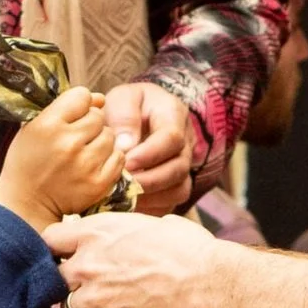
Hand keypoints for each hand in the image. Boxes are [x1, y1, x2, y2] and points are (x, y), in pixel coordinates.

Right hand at [0, 86, 123, 228]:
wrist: (26, 204)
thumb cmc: (27, 162)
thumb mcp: (34, 128)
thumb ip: (65, 108)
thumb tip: (100, 98)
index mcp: (48, 125)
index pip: (82, 96)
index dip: (80, 104)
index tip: (72, 116)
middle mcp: (68, 142)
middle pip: (98, 117)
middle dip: (90, 124)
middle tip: (76, 139)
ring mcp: (85, 164)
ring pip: (110, 136)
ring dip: (100, 141)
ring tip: (84, 153)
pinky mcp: (98, 183)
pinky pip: (119, 157)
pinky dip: (109, 159)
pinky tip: (93, 165)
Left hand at [44, 212, 222, 307]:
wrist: (208, 283)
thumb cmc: (190, 248)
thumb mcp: (154, 223)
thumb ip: (128, 230)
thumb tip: (133, 234)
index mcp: (96, 232)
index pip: (50, 239)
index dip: (58, 250)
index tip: (69, 256)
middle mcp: (87, 264)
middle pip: (56, 277)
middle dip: (72, 283)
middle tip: (94, 286)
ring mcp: (95, 298)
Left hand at [100, 81, 194, 210]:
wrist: (134, 116)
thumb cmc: (127, 106)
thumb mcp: (122, 98)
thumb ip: (123, 117)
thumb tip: (125, 147)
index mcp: (174, 115)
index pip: (172, 138)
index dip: (150, 154)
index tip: (126, 162)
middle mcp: (185, 143)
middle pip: (179, 168)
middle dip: (149, 180)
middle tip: (122, 184)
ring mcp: (182, 166)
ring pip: (179, 190)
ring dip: (151, 197)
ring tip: (123, 197)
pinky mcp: (174, 186)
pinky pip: (169, 205)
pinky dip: (150, 209)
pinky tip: (127, 206)